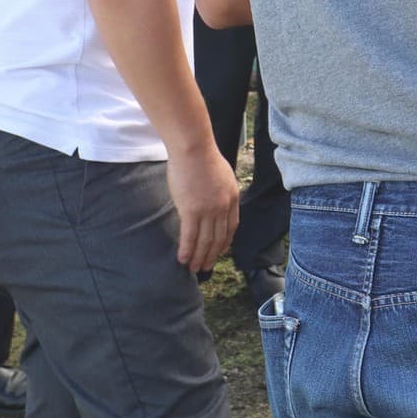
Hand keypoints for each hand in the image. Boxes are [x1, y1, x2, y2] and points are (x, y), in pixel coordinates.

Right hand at [166, 146, 239, 271]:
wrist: (194, 148)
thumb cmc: (203, 157)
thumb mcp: (222, 175)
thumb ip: (220, 192)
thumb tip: (213, 203)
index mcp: (232, 197)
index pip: (232, 227)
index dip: (225, 242)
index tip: (220, 251)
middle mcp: (223, 207)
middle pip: (219, 238)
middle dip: (212, 255)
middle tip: (206, 267)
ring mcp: (208, 210)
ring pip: (205, 242)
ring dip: (199, 258)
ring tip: (193, 269)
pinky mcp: (191, 211)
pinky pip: (190, 237)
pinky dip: (187, 251)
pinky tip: (183, 259)